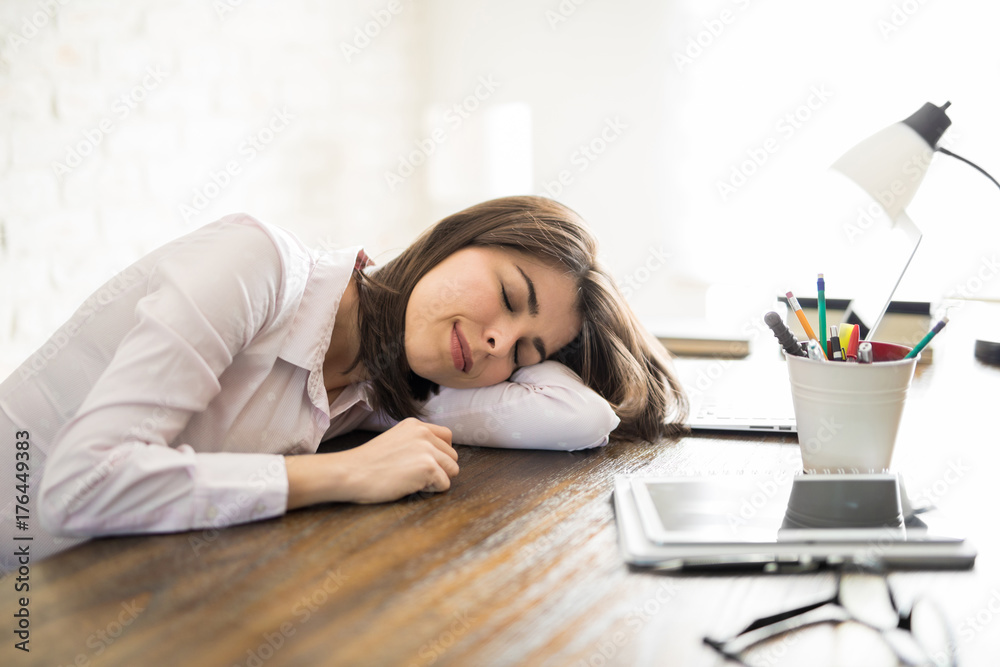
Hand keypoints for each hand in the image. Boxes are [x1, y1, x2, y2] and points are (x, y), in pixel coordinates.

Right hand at [286, 418, 458, 508]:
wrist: (351, 472)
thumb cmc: (368, 463)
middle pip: (452, 456)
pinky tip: (410, 486)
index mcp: (416, 424)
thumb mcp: (395, 440)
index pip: (447, 437)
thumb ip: (416, 442)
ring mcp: (427, 449)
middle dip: (440, 469)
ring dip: (437, 480)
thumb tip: (438, 455)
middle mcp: (424, 433)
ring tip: (413, 480)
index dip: (440, 454)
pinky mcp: (428, 467)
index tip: (425, 463)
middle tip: (415, 475)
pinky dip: (431, 491)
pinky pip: (444, 485)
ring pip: (452, 470)